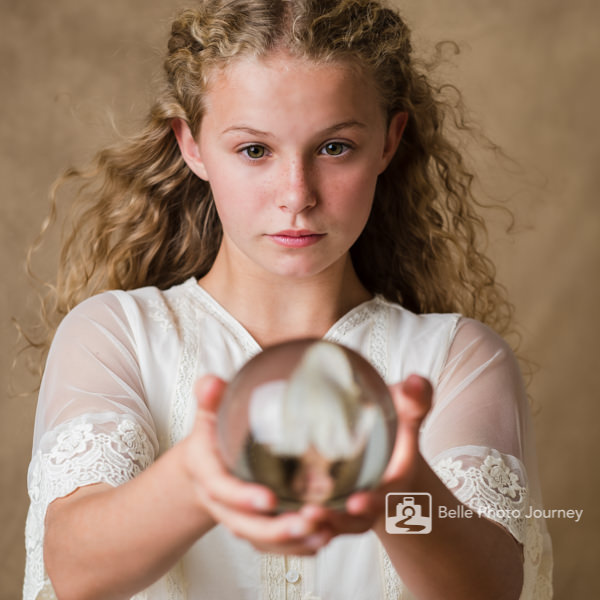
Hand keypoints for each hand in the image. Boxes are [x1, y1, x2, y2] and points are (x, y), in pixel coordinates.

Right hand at [183, 375, 332, 554]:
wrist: (206, 463)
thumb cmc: (213, 433)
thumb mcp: (209, 411)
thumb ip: (210, 397)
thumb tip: (211, 383)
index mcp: (208, 472)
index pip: (221, 489)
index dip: (243, 497)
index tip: (270, 499)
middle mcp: (221, 502)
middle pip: (244, 525)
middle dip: (274, 530)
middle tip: (306, 522)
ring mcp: (238, 517)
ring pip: (261, 541)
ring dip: (291, 542)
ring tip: (323, 533)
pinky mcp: (255, 527)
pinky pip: (273, 546)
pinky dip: (297, 547)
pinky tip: (322, 539)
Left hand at [298, 374, 432, 535]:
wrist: (381, 446)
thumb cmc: (394, 426)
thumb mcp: (406, 412)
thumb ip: (415, 399)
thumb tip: (415, 381)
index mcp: (391, 484)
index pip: (384, 498)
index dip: (371, 502)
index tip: (356, 501)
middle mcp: (367, 502)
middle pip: (352, 522)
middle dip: (334, 520)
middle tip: (311, 512)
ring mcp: (344, 508)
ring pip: (328, 526)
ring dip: (311, 523)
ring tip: (290, 515)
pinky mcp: (324, 505)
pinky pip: (309, 522)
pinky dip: (294, 522)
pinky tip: (271, 509)